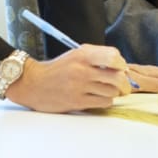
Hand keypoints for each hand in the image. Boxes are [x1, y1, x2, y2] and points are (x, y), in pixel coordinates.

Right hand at [3, 44, 133, 112]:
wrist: (32, 83)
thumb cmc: (57, 70)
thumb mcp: (75, 55)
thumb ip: (96, 57)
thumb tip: (121, 67)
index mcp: (82, 54)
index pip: (114, 56)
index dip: (122, 64)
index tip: (121, 69)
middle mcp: (82, 69)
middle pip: (117, 77)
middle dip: (125, 83)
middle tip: (123, 86)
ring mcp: (80, 86)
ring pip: (112, 91)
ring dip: (113, 93)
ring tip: (106, 91)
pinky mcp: (77, 101)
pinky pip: (103, 102)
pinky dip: (105, 101)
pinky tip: (98, 98)